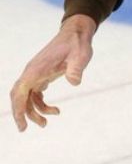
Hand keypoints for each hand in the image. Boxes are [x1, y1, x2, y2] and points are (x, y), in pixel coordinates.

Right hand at [10, 14, 95, 131]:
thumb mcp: (81, 55)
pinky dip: (40, 104)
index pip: (21, 91)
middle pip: (18, 96)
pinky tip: (53, 109)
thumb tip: (75, 82)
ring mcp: (36, 73)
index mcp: (37, 68)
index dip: (18, 108)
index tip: (22, 124)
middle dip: (20, 113)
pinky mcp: (42, 75)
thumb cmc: (78, 44)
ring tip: (46, 123)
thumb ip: (76, 68)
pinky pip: (34, 93)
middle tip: (25, 129)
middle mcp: (32, 71)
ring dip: (33, 111)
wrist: (76, 34)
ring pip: (26, 97)